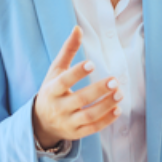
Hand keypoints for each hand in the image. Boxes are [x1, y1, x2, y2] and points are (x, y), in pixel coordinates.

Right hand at [32, 26, 121, 147]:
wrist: (41, 122)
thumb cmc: (52, 90)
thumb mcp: (56, 70)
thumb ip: (68, 50)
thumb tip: (78, 28)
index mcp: (51, 90)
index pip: (63, 81)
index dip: (77, 73)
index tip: (92, 64)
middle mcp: (58, 107)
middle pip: (79, 99)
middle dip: (98, 90)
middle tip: (114, 80)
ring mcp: (68, 122)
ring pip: (88, 115)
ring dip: (106, 105)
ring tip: (120, 94)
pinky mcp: (77, 133)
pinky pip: (93, 128)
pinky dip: (106, 120)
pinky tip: (118, 109)